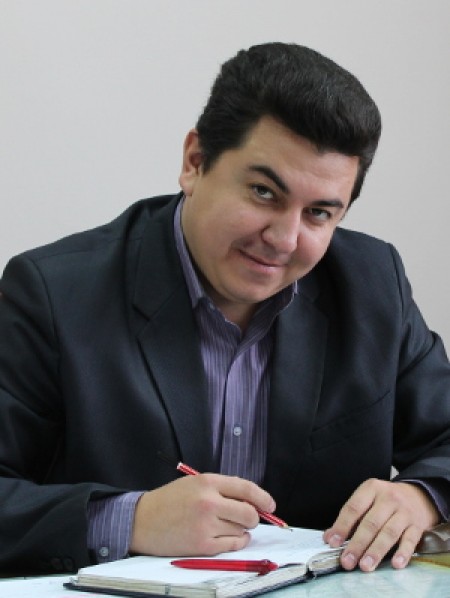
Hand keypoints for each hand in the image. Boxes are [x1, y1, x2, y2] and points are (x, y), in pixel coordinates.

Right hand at [129, 473, 275, 556]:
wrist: (142, 521)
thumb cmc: (169, 501)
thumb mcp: (194, 484)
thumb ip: (221, 489)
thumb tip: (251, 501)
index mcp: (207, 482)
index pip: (246, 488)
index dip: (263, 497)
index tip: (270, 505)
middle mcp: (209, 502)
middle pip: (249, 512)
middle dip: (254, 517)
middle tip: (250, 519)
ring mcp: (206, 525)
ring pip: (242, 530)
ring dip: (242, 531)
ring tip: (229, 527)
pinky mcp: (202, 545)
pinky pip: (232, 546)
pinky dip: (236, 543)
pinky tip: (229, 538)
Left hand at [323, 478, 439, 571]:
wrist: (419, 495)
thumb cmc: (386, 501)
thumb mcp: (368, 499)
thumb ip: (350, 517)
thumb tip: (329, 537)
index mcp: (371, 488)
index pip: (353, 508)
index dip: (342, 526)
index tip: (333, 542)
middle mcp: (388, 498)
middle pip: (371, 523)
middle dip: (357, 544)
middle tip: (347, 561)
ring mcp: (404, 512)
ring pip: (388, 533)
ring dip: (376, 551)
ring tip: (365, 566)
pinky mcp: (417, 525)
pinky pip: (410, 540)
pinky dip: (403, 553)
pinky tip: (395, 564)